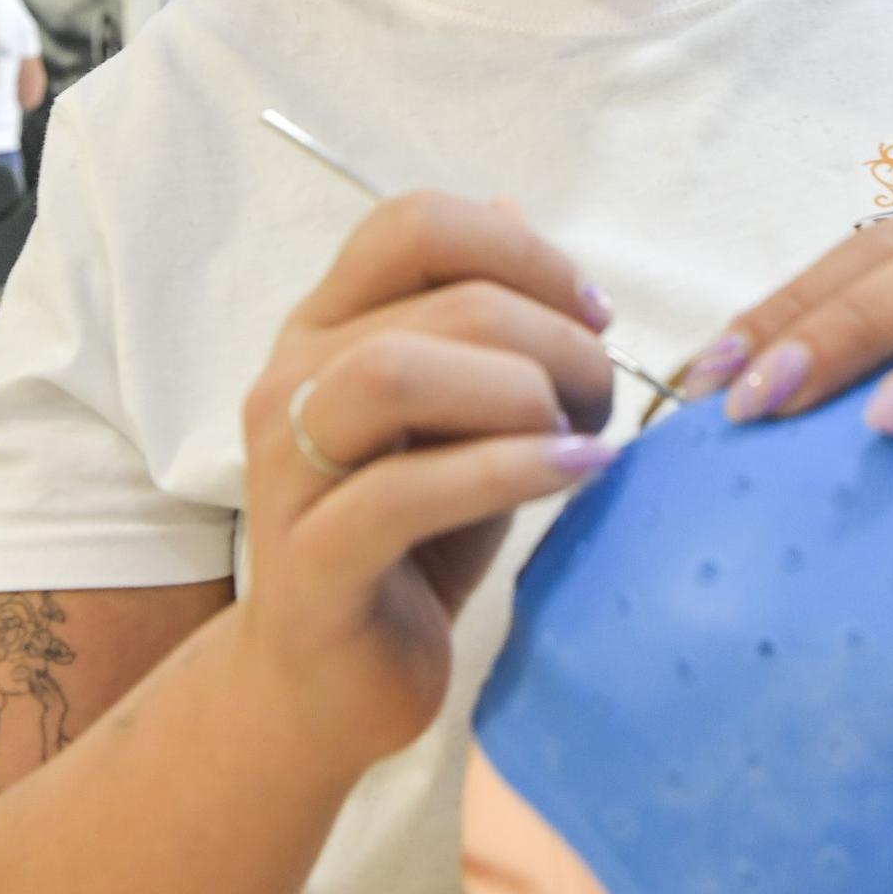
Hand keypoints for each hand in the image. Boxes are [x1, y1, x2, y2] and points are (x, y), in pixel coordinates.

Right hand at [236, 192, 615, 775]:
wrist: (327, 688)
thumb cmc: (407, 541)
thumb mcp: (456, 416)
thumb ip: (476, 316)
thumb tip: (509, 204)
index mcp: (326, 327)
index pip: (413, 224)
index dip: (521, 251)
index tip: (591, 313)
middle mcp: (292, 379)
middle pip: (440, 299)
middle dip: (553, 335)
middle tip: (604, 397)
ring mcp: (288, 469)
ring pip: (396, 370)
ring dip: (522, 390)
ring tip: (581, 434)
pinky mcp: (311, 560)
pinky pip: (403, 491)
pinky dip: (508, 471)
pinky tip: (575, 473)